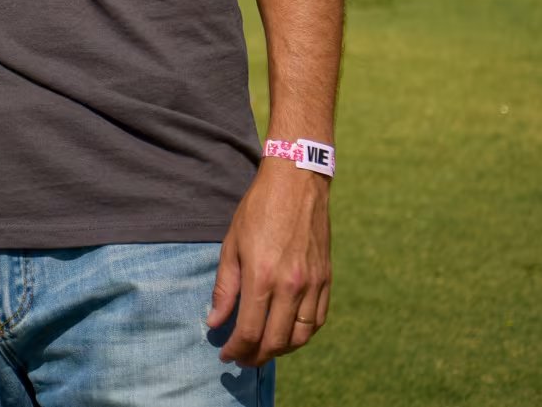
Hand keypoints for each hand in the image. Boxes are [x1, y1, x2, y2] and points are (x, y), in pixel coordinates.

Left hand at [206, 159, 331, 366]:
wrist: (296, 182)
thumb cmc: (258, 209)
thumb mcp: (231, 245)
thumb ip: (225, 288)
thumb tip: (215, 322)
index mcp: (262, 276)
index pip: (250, 331)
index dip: (236, 350)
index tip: (226, 355)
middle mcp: (291, 285)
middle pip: (276, 341)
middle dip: (256, 356)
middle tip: (242, 357)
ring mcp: (313, 283)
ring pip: (300, 336)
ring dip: (281, 350)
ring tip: (264, 348)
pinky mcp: (326, 278)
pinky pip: (318, 320)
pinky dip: (303, 334)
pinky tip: (288, 333)